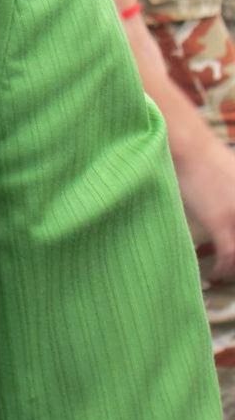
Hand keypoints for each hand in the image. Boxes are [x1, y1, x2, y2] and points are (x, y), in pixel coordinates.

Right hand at [172, 121, 234, 280]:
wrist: (188, 146)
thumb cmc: (205, 157)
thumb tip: (230, 210)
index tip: (232, 257)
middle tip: (228, 266)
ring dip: (233, 268)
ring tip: (225, 272)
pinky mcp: (220, 222)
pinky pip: (228, 256)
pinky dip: (223, 269)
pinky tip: (216, 274)